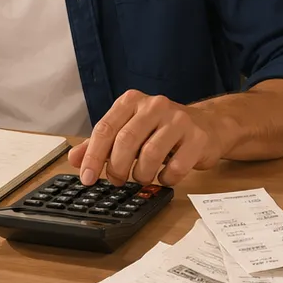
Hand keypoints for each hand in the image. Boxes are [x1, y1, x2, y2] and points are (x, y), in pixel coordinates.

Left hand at [67, 90, 227, 186]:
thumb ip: (100, 145)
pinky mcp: (198, 137)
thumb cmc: (161, 130)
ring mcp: (178, 119)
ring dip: (142, 175)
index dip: (93, 156)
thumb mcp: (128, 131)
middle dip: (117, 168)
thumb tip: (74, 159)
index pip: (105, 128)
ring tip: (142, 178)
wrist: (208, 125)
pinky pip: (176, 166)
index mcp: (131, 101)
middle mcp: (154, 105)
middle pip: (126, 141)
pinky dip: (166, 178)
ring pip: (150, 155)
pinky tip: (164, 177)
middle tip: (116, 181)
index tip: (87, 178)